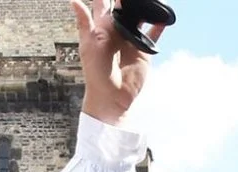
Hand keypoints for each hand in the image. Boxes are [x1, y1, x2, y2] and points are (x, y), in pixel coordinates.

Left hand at [72, 0, 154, 124]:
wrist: (112, 96)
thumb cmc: (95, 72)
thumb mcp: (89, 44)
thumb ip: (85, 21)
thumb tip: (73, 1)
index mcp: (102, 26)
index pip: (104, 3)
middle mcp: (117, 30)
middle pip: (124, 6)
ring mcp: (131, 39)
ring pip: (141, 17)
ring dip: (146, 7)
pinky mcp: (143, 50)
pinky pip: (153, 34)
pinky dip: (159, 25)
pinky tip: (164, 17)